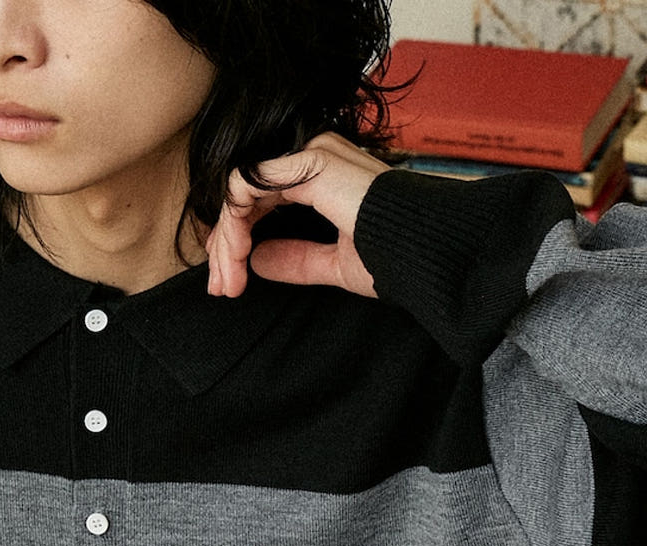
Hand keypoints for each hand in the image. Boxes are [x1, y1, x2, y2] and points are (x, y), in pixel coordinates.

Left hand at [205, 132, 390, 298]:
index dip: (237, 241)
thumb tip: (258, 260)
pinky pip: (245, 186)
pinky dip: (233, 225)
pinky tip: (236, 259)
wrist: (426, 254)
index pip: (261, 199)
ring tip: (228, 283)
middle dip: (225, 246)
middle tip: (221, 289)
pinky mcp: (306, 164)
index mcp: (324, 176)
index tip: (230, 284)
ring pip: (240, 192)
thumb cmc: (398, 258)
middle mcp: (315, 157)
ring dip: (226, 241)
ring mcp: (310, 155)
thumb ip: (298, 258)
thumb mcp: (335, 263)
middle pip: (246, 196)